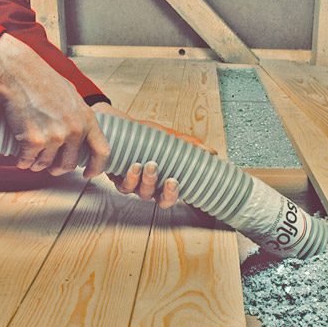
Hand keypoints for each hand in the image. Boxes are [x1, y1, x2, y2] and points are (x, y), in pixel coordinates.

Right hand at [0, 33, 109, 177]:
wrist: (19, 73)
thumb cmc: (44, 81)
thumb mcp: (73, 98)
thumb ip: (79, 118)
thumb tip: (80, 135)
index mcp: (87, 120)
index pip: (102, 152)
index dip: (97, 167)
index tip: (88, 173)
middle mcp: (74, 131)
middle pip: (70, 164)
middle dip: (58, 168)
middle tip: (50, 166)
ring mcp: (55, 137)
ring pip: (46, 164)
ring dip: (37, 164)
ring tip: (31, 155)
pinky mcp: (34, 141)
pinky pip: (27, 161)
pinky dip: (22, 160)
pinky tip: (20, 154)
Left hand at [92, 102, 215, 207]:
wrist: (123, 126)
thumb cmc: (146, 136)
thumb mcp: (169, 139)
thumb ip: (189, 146)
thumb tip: (211, 153)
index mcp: (159, 181)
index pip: (168, 198)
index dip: (172, 195)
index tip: (175, 182)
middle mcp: (145, 186)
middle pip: (155, 199)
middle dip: (162, 192)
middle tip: (167, 178)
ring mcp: (131, 183)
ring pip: (139, 192)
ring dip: (146, 181)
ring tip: (148, 165)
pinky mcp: (117, 177)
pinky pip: (123, 185)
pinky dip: (129, 177)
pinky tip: (134, 165)